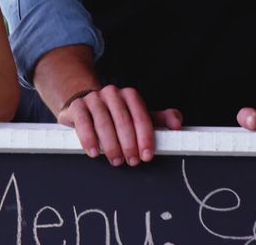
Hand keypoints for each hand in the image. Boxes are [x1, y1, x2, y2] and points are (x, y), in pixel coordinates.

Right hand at [57, 85, 182, 166]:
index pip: (141, 117)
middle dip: (129, 145)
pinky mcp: (77, 107)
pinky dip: (89, 140)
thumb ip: (159, 120)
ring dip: (111, 146)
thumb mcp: (137, 116)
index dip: (146, 138)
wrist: (84, 103)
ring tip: (116, 160)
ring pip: (104, 124)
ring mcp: (93, 99)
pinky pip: (83, 124)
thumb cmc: (114, 114)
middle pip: (123, 121)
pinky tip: (94, 152)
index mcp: (130, 95)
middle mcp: (112, 94)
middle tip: (132, 161)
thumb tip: (177, 124)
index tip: (147, 155)